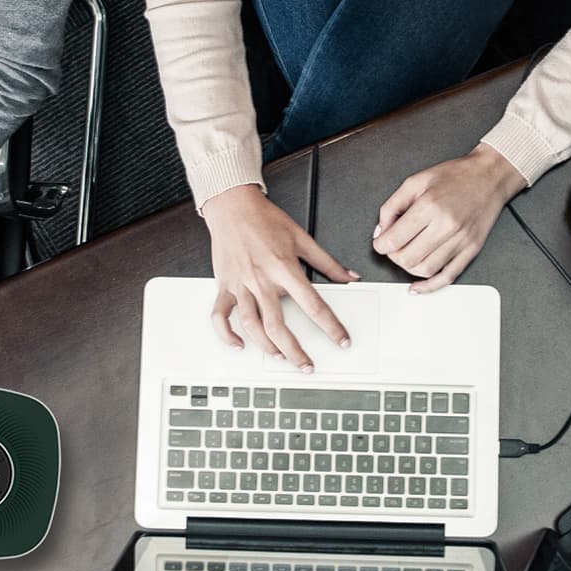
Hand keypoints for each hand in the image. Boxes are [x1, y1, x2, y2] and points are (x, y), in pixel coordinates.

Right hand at [201, 184, 359, 371]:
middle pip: (279, 325)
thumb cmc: (265, 219)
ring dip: (266, 346)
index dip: (331, 327)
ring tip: (279, 357)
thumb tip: (349, 277)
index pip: (314, 305)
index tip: (341, 341)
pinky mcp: (224, 286)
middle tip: (307, 365)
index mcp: (285, 268)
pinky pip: (220, 316)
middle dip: (295, 351)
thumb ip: (327, 262)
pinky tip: (238, 345)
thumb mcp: (302, 237)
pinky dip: (226, 334)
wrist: (232, 205)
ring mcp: (241, 285)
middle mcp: (262, 279)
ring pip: (252, 325)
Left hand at [372, 143, 526, 292]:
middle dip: (393, 256)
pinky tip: (418, 286)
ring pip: (425, 270)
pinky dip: (430, 286)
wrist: (489, 176)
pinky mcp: (471, 249)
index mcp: (430, 206)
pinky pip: (448, 276)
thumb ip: (392, 206)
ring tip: (407, 255)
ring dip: (408, 268)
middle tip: (392, 247)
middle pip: (407, 258)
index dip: (380, 245)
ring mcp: (461, 240)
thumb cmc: (456, 176)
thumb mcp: (415, 181)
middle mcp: (446, 225)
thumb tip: (381, 231)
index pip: (394, 239)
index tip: (380, 242)